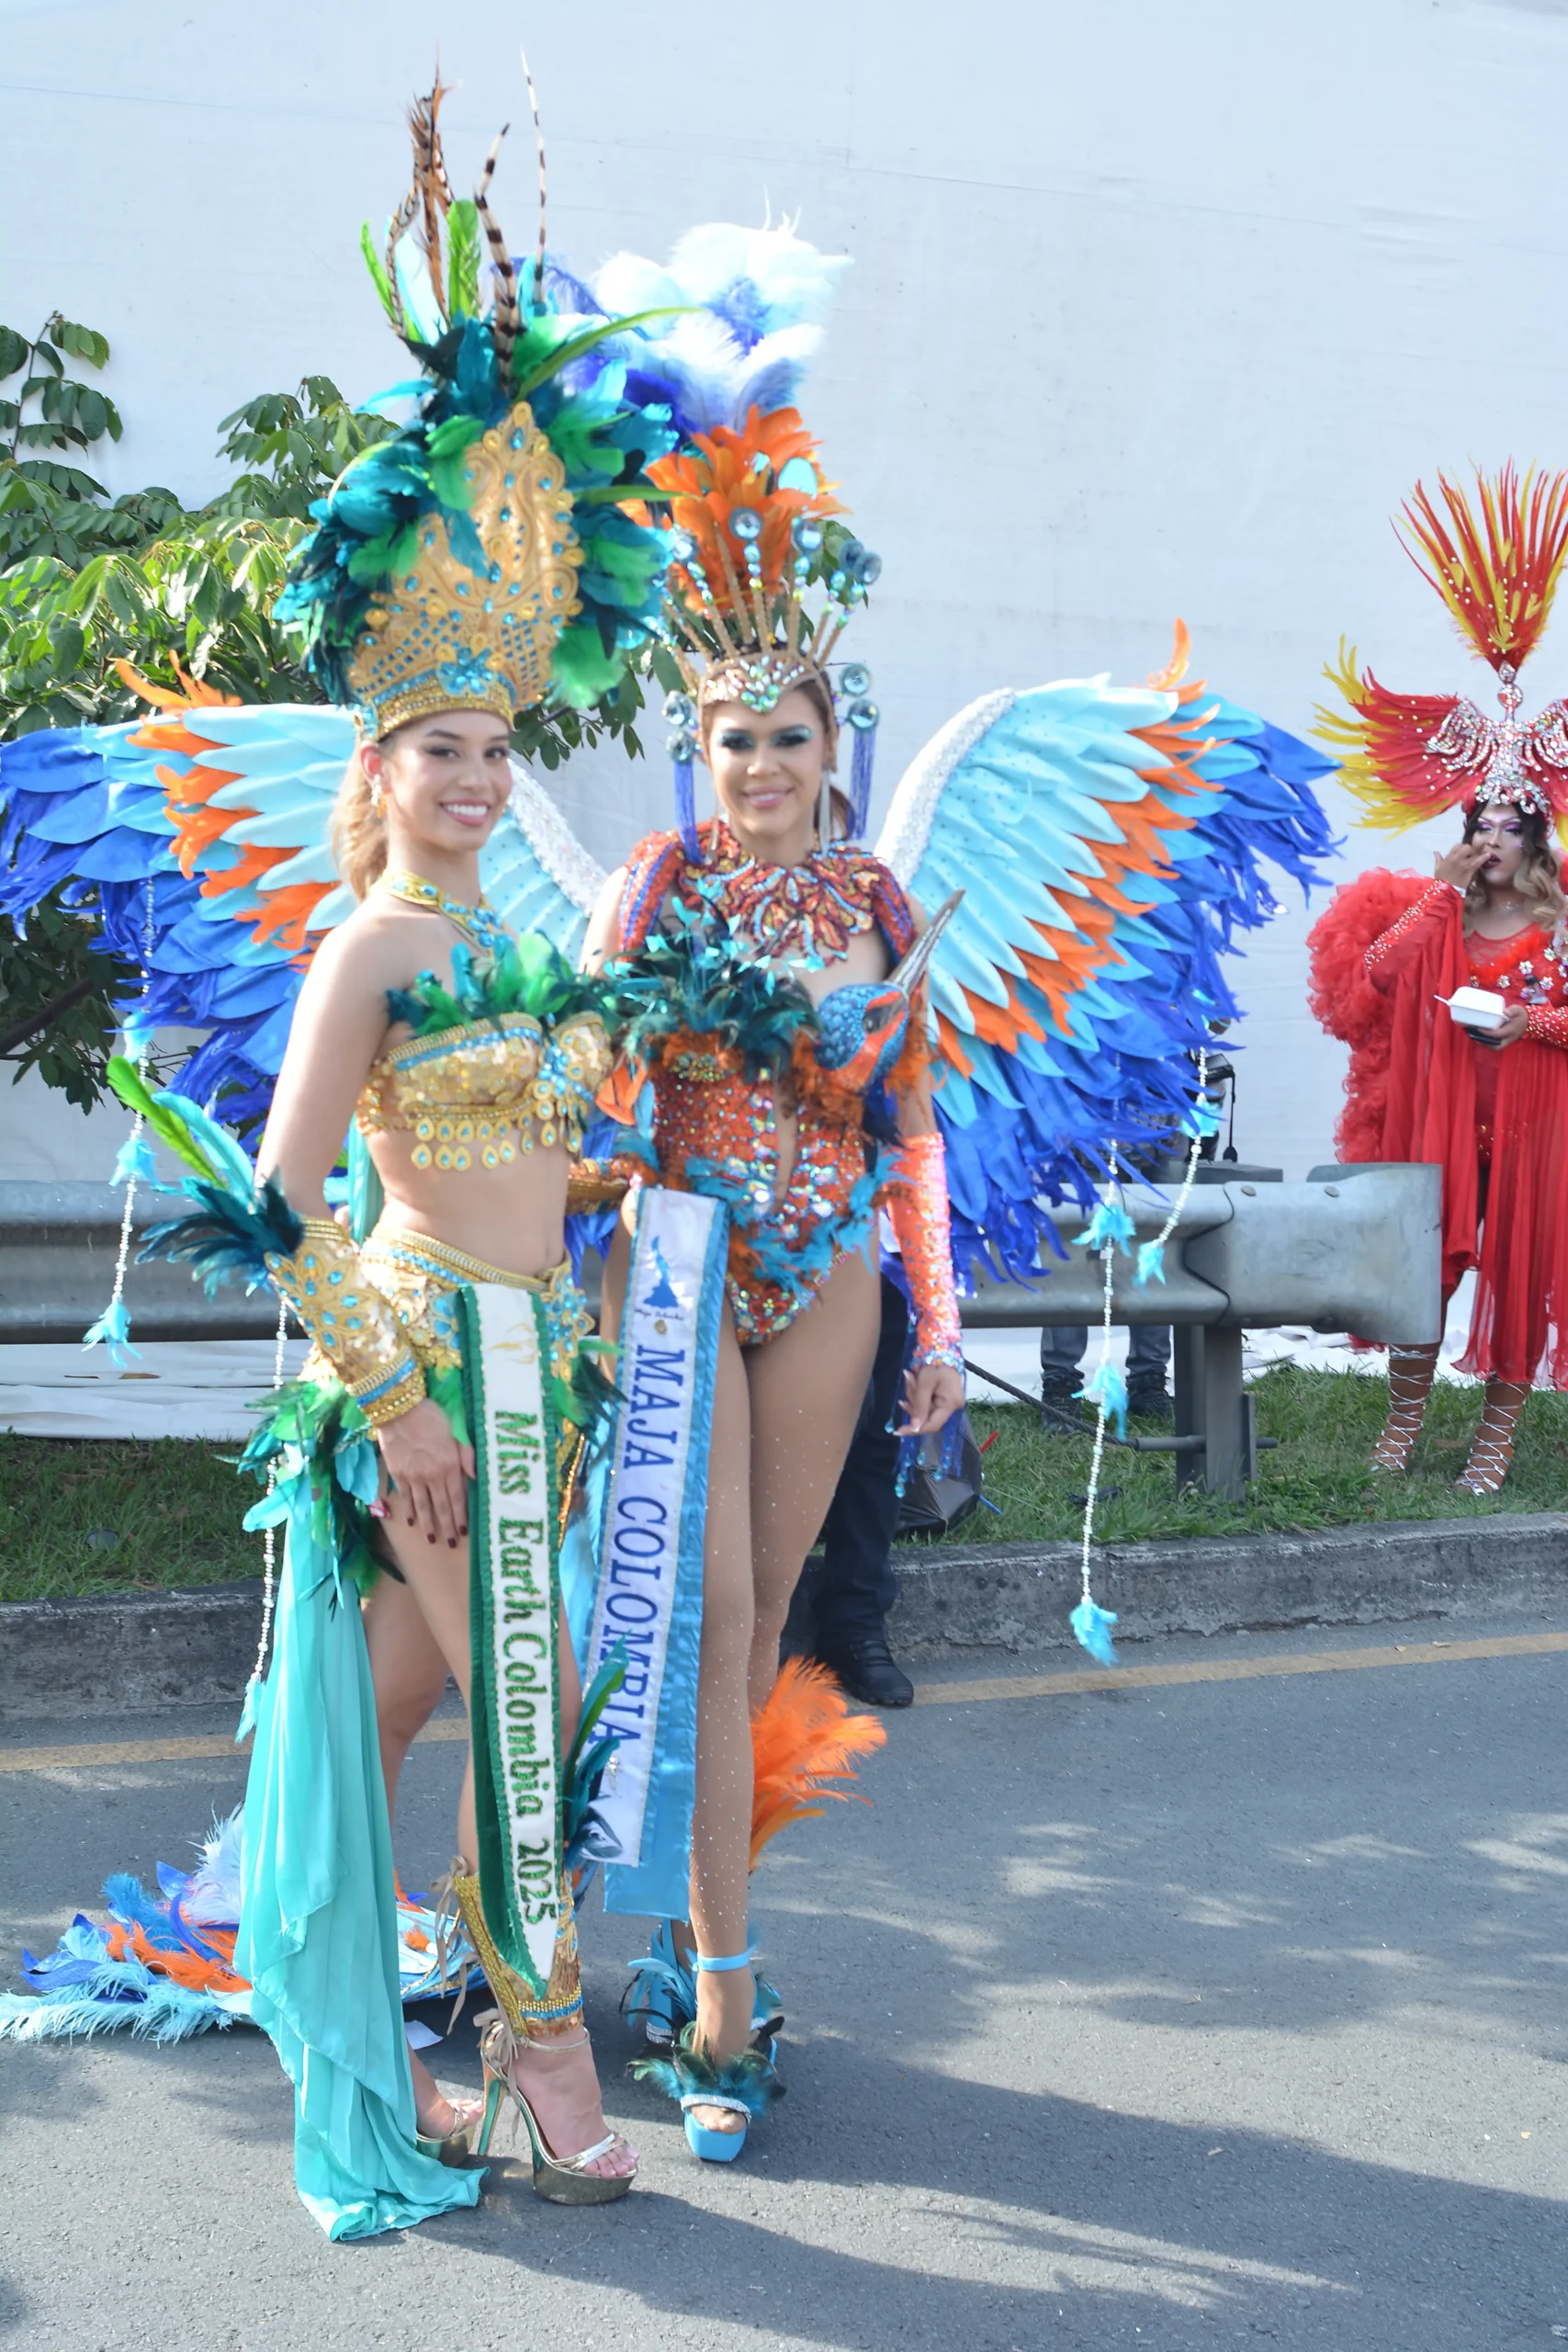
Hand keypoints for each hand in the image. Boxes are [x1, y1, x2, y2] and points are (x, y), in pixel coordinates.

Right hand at [376, 1397, 474, 1548]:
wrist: (400, 1409)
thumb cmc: (432, 1417)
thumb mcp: (456, 1432)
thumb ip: (466, 1455)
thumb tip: (475, 1477)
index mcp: (450, 1465)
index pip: (458, 1497)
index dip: (461, 1516)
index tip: (464, 1531)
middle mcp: (432, 1475)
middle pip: (441, 1506)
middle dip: (447, 1527)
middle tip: (451, 1543)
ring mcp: (413, 1476)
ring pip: (422, 1506)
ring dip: (428, 1524)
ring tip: (431, 1539)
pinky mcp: (397, 1474)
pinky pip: (405, 1497)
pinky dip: (409, 1510)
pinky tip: (411, 1521)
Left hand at [896, 1363, 965, 1436]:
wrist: (943, 1347)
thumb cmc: (935, 1362)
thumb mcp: (925, 1383)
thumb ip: (920, 1406)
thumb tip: (915, 1428)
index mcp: (951, 1403)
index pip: (932, 1425)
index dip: (915, 1429)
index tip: (897, 1431)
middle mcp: (952, 1405)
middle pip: (926, 1415)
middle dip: (913, 1403)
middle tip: (908, 1381)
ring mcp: (948, 1401)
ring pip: (924, 1408)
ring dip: (913, 1395)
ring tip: (911, 1377)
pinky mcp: (943, 1397)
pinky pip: (927, 1402)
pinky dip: (917, 1395)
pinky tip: (911, 1382)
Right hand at [1433, 838, 1488, 891]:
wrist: (1446, 891)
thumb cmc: (1441, 880)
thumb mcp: (1437, 868)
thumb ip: (1438, 859)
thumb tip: (1436, 852)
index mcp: (1449, 857)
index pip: (1457, 845)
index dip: (1462, 847)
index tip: (1463, 851)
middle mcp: (1457, 858)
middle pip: (1466, 847)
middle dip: (1470, 849)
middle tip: (1471, 854)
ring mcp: (1464, 863)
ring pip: (1472, 852)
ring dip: (1477, 852)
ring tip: (1483, 851)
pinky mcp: (1470, 869)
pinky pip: (1478, 861)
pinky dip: (1484, 858)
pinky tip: (1488, 855)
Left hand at [1477, 1005, 1529, 1049]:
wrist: (1528, 1021)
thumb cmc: (1521, 1015)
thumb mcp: (1518, 1009)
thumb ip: (1512, 1010)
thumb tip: (1505, 1012)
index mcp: (1511, 1030)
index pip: (1498, 1034)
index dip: (1487, 1032)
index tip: (1479, 1028)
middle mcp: (1509, 1038)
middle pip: (1496, 1047)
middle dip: (1485, 1044)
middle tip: (1475, 1037)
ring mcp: (1508, 1041)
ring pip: (1496, 1047)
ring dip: (1485, 1044)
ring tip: (1475, 1037)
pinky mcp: (1505, 1041)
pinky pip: (1496, 1045)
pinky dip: (1488, 1043)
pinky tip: (1481, 1037)